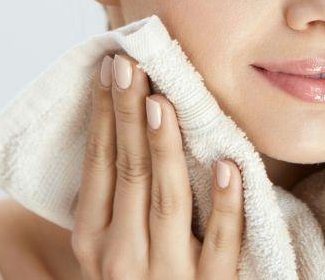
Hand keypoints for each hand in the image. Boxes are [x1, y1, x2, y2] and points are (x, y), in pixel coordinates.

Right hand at [71, 53, 244, 278]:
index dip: (105, 114)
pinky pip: (222, 244)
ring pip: (168, 198)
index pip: (99, 164)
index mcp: (93, 240)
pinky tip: (231, 165)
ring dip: (165, 146)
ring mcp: (166, 275)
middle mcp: (121, 256)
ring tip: (163, 101)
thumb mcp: (109, 246)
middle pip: (128, 171)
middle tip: (132, 65)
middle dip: (128, 113)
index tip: (113, 68)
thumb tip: (122, 124)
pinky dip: (227, 205)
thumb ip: (114, 199)